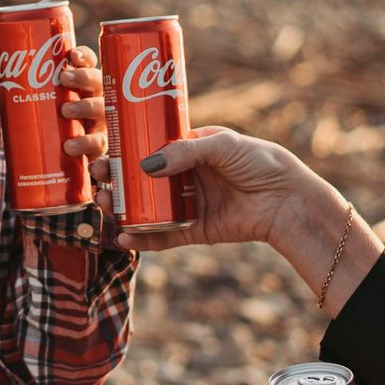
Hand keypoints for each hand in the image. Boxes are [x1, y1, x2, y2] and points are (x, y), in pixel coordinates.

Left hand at [0, 45, 108, 161]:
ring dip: (86, 107)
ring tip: (65, 112)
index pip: (88, 63)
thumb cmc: (37, 127)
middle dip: (84, 76)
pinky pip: (99, 144)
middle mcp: (93, 99)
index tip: (72, 54)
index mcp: (78, 84)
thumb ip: (2, 103)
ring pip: (102, 109)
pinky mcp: (97, 146)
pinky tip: (71, 147)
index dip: (84, 55)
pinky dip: (87, 145)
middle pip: (98, 81)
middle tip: (63, 79)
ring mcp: (99, 122)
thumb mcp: (18, 113)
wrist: (47, 162)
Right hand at [104, 127, 321, 252]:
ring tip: (103, 204)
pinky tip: (123, 236)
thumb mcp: (223, 146)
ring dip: (120, 208)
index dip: (123, 149)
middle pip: (139, 179)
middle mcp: (184, 177)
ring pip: (145, 208)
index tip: (103, 148)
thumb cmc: (260, 162)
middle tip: (97, 177)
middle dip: (114, 179)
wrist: (287, 201)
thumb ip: (186, 152)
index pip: (148, 147)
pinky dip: (142, 238)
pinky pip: (161, 237)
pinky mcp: (194, 231)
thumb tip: (145, 166)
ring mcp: (186, 204)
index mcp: (189, 149)